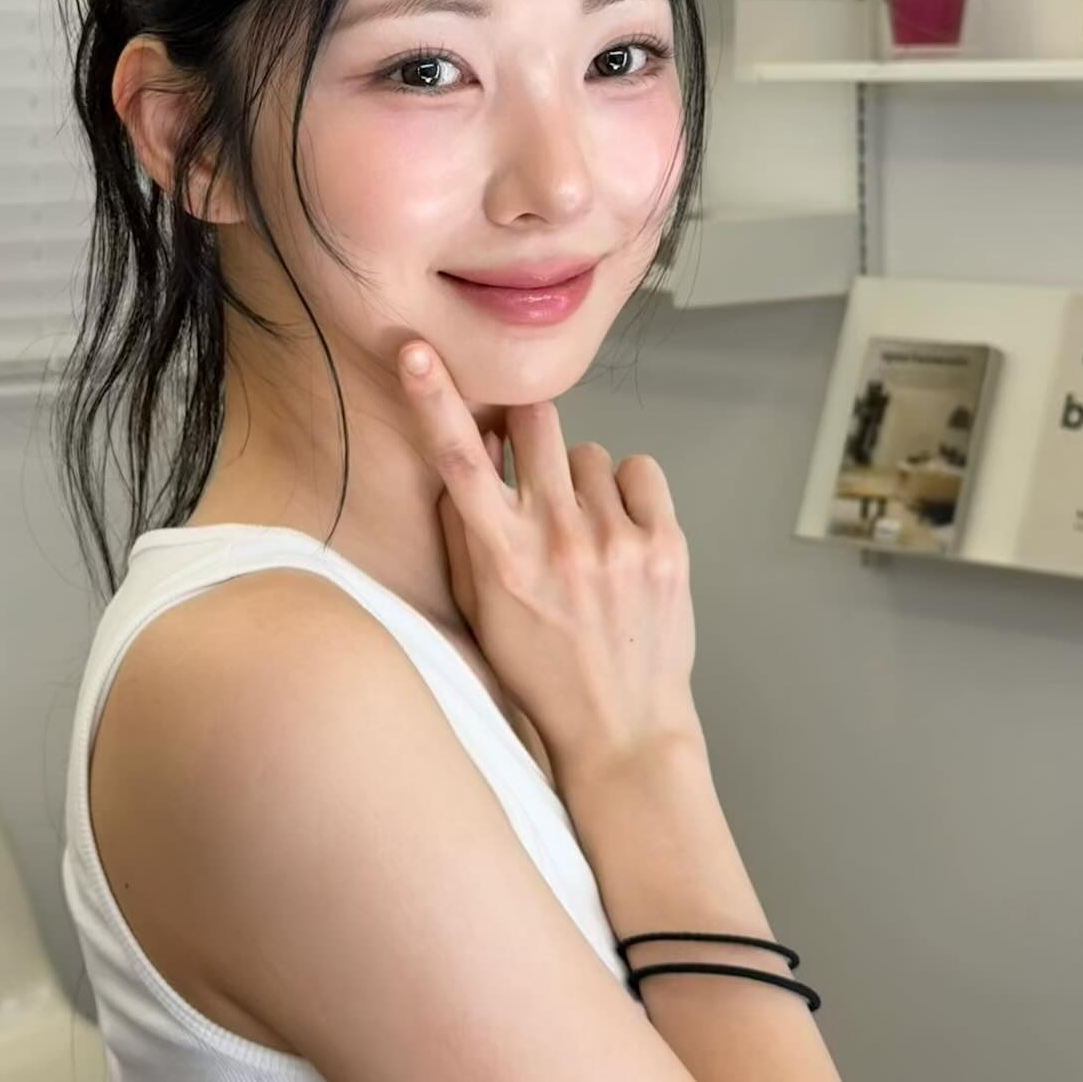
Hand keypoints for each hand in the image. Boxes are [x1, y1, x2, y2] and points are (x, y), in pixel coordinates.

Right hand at [396, 340, 701, 784]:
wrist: (621, 729)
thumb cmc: (539, 669)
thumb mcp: (480, 607)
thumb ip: (464, 528)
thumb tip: (472, 448)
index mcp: (500, 556)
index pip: (457, 461)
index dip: (434, 398)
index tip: (417, 352)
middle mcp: (555, 539)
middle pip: (537, 422)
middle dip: (532, 430)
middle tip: (537, 470)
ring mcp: (615, 541)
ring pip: (590, 452)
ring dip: (583, 480)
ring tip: (587, 537)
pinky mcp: (665, 545)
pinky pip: (639, 471)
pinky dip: (629, 494)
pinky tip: (621, 537)